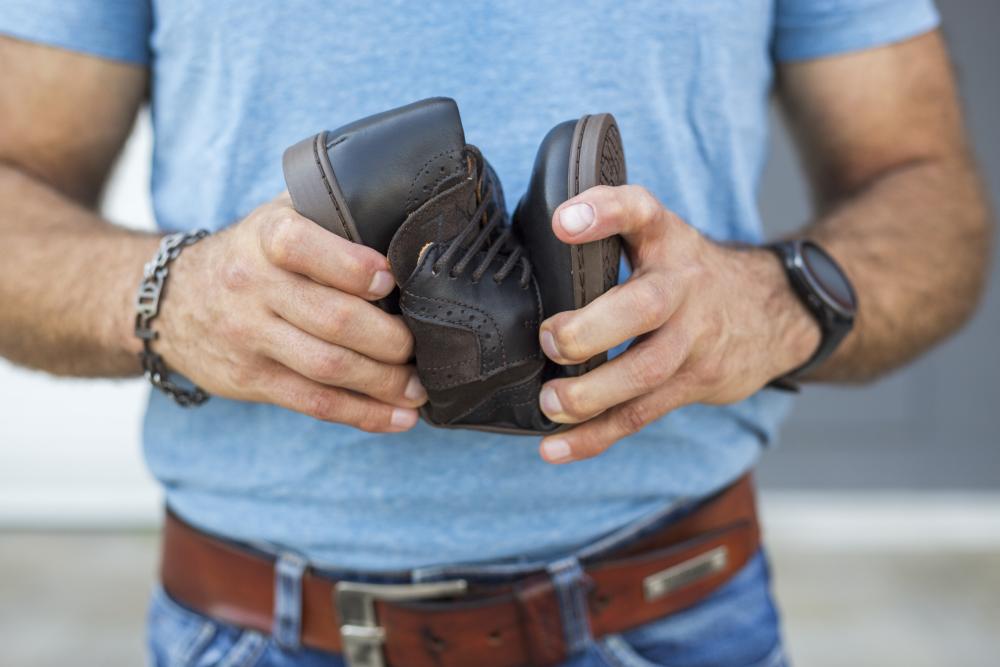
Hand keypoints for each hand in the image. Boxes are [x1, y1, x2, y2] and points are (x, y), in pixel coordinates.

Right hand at [154, 193, 425, 431]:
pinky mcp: (251, 380)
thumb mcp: (278, 218)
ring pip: (328, 367)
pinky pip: (315, 402)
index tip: (391, 279)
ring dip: (385, 383)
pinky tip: (398, 417)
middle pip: (333, 318)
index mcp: (266, 237)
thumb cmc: (253, 255)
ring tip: (420, 388)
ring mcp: (249, 337)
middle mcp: (253, 286)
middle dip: (391, 339)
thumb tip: (412, 227)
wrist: (172, 302)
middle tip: (424, 346)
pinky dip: (363, 414)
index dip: (352, 266)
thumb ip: (331, 217)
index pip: (304, 246)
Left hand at [536, 185, 820, 461]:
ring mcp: (693, 339)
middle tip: (550, 340)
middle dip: (591, 329)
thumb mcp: (662, 240)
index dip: (604, 212)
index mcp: (667, 240)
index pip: (640, 211)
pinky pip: (641, 413)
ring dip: (590, 394)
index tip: (563, 221)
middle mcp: (684, 287)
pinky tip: (557, 448)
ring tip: (550, 402)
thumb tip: (527, 255)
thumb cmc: (691, 275)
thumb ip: (610, 242)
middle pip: (645, 306)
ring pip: (645, 371)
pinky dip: (596, 436)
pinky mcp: (694, 383)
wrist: (775, 311)